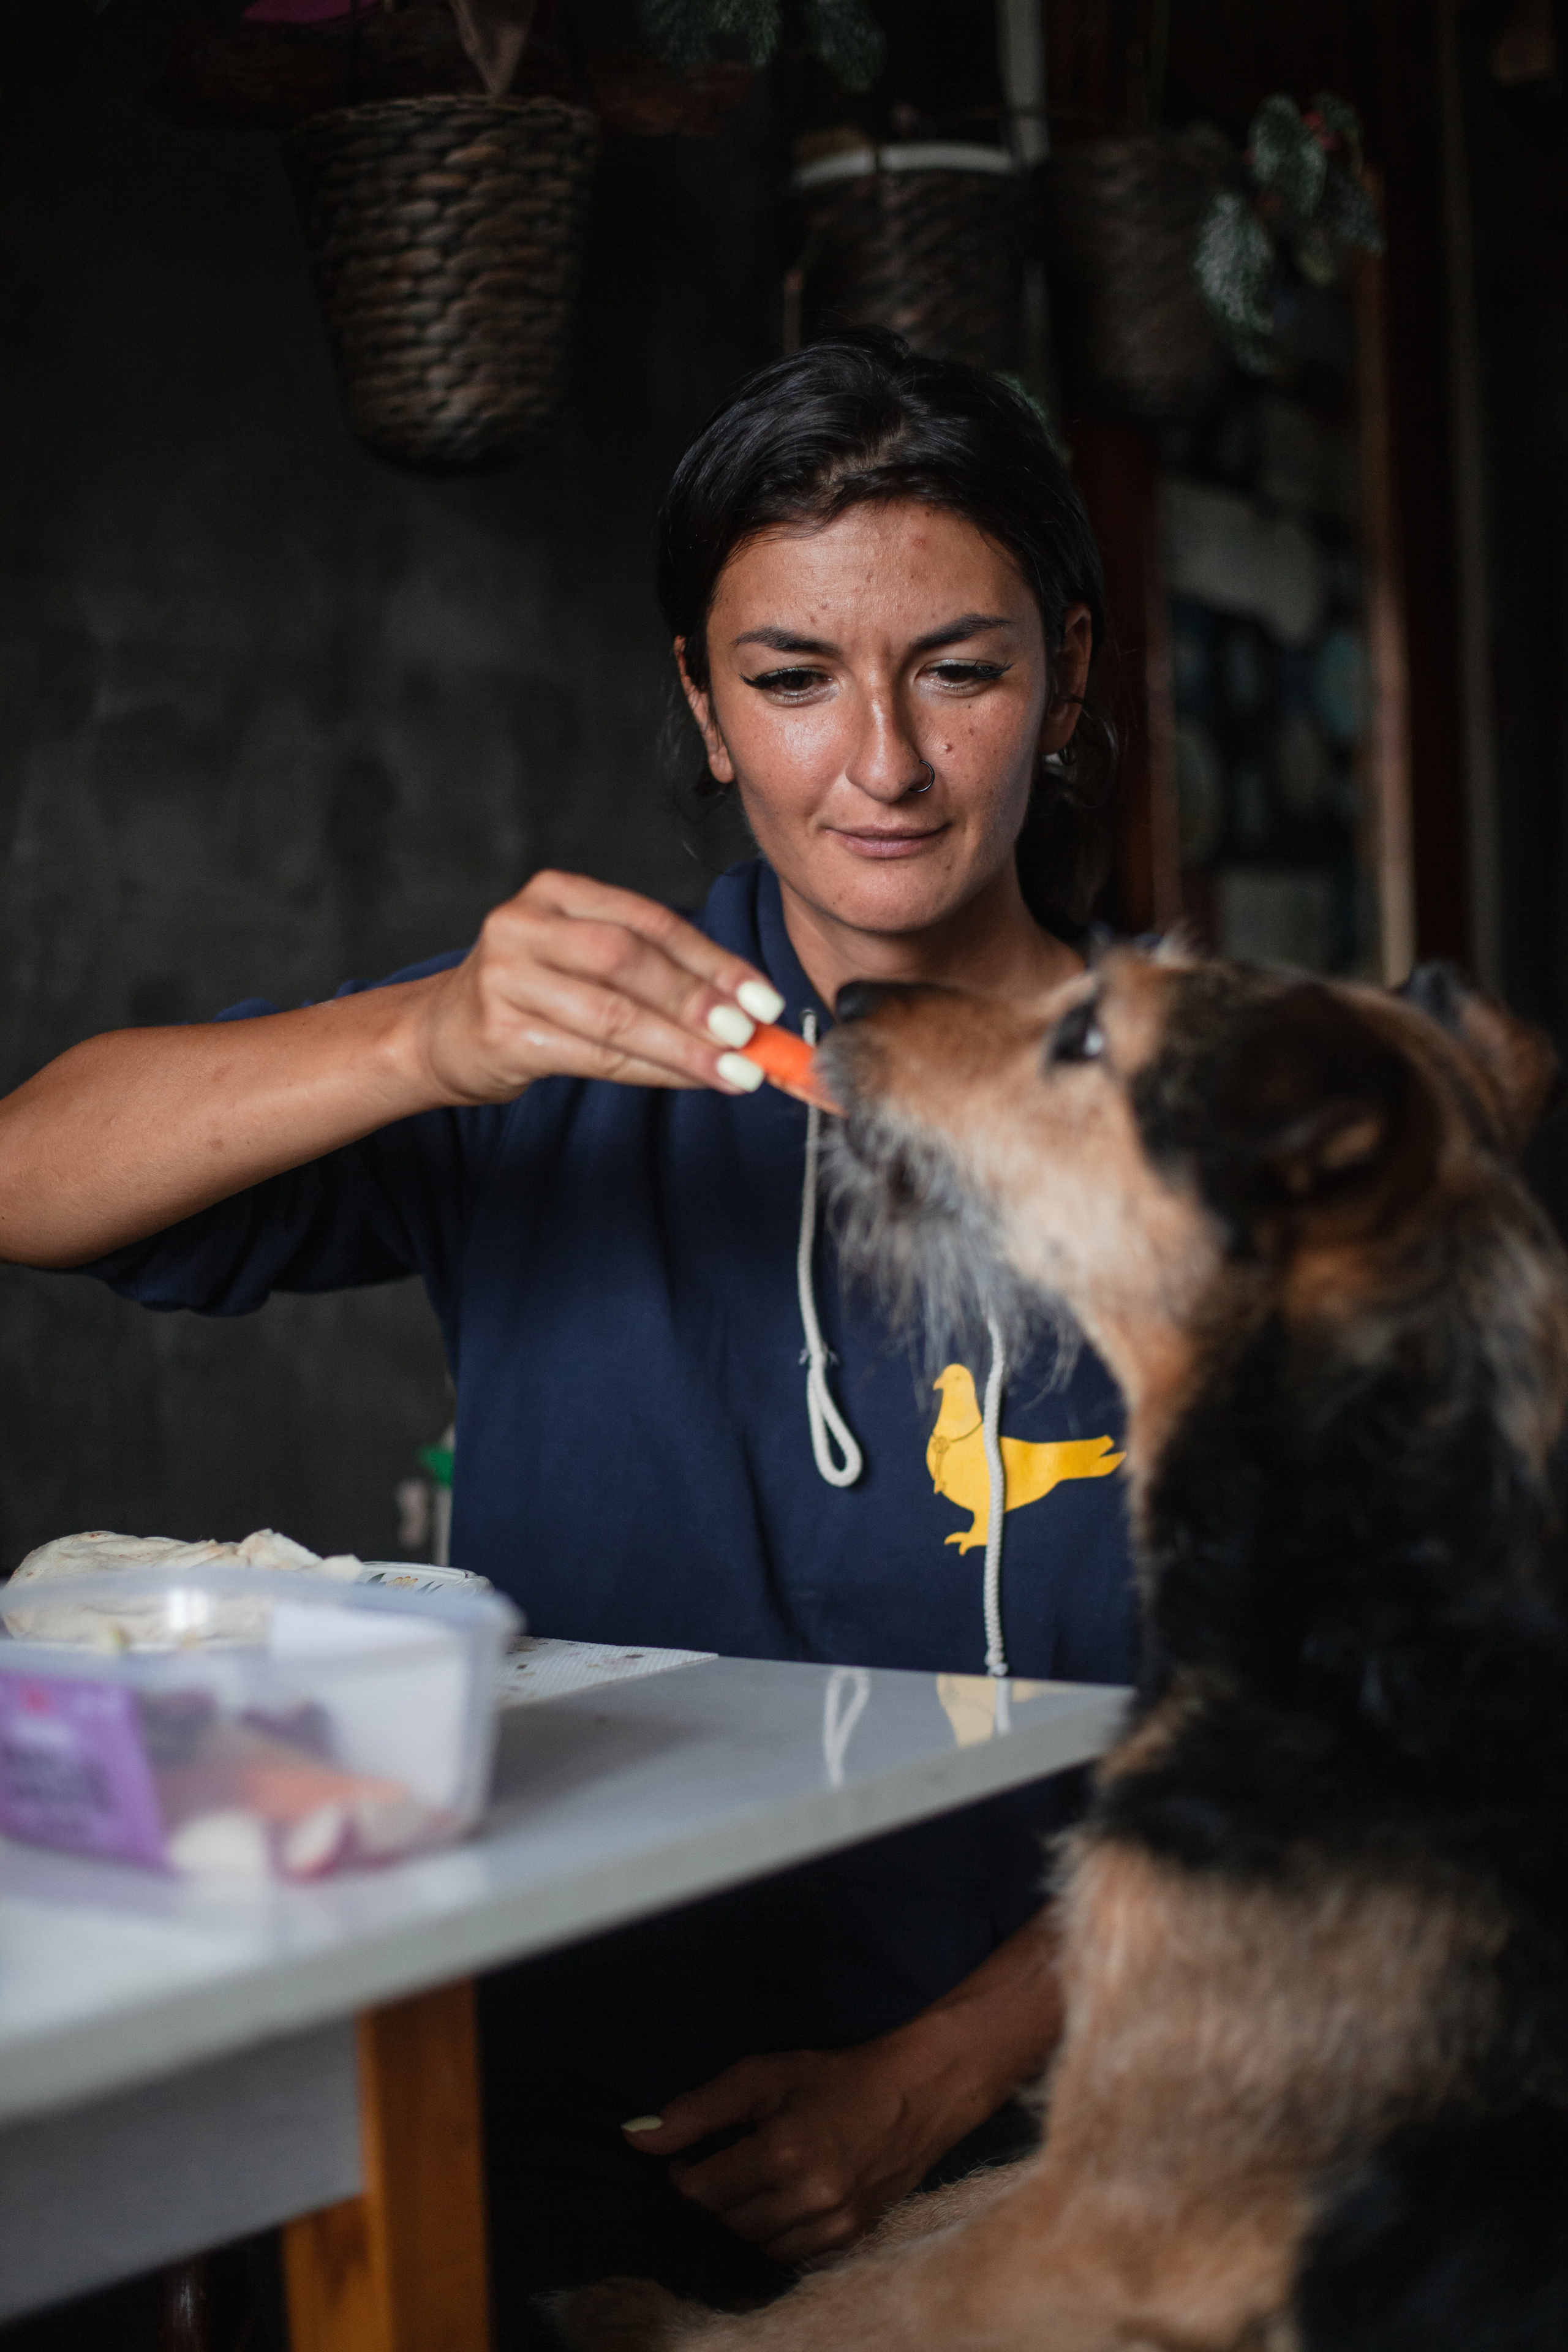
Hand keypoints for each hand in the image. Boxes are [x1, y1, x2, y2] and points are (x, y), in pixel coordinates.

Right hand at [408, 869, 785, 1105]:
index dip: (714, 960)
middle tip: (752, 1034)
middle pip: (629, 959)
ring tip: (735, 1069)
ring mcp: (506, 976)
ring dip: (683, 1045)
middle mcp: (525, 924)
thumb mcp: (583, 961)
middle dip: (697, 1000)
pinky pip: (591, 1054)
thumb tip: (744, 1012)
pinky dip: (650, 1068)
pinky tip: (689, 1079)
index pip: (650, 921)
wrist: (439, 1034)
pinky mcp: (499, 1032)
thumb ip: (652, 974)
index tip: (764, 998)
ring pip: (613, 1012)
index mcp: (557, 893)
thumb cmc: (530, 995)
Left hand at [620, 2043, 971, 2265]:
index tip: (691, 2158)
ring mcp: (831, 2225)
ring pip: (753, 2248)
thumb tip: (637, 2137)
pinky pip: (787, 2258)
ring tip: (742, 2189)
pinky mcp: (849, 2240)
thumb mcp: (763, 2075)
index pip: (701, 2192)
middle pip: (725, 2225)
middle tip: (713, 2171)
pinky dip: (771, 2238)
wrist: (915, 2094)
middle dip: (709, 2202)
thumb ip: (699, 2108)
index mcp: (782, 2152)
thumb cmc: (833, 2078)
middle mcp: (807, 2197)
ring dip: (737, 2224)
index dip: (684, 2175)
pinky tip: (772, 2208)